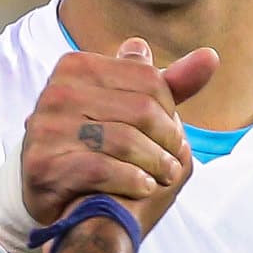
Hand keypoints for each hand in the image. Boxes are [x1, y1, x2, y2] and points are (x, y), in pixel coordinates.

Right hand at [19, 38, 217, 236]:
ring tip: (166, 177)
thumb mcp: (126, 111)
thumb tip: (210, 57)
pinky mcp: (42, 164)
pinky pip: (102, 169)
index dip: (169, 110)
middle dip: (167, 139)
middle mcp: (56, 91)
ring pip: (125, 140)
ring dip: (156, 163)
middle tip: (175, 162)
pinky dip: (132, 180)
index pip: (147, 78)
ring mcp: (45, 128)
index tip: (171, 134)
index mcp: (76, 66)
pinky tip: (144, 188)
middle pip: (141, 109)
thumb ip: (164, 86)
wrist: (48, 196)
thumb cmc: (92, 147)